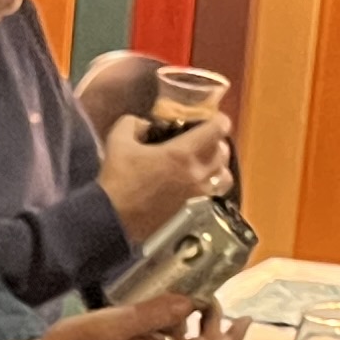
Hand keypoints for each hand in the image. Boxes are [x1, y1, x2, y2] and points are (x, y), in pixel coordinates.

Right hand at [1, 287, 241, 339]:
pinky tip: (156, 315)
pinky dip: (170, 334)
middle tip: (207, 297)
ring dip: (190, 328)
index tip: (245, 316)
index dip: (233, 336)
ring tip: (183, 299)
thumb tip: (189, 302)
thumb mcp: (116, 325)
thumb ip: (155, 314)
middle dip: (213, 326)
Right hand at [94, 114, 234, 240]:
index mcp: (182, 153)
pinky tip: (199, 185)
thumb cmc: (117, 179)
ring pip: (225, 176)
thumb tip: (147, 124)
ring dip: (218, 167)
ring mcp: (199, 196)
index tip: (212, 120)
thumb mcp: (118, 140)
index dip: (218, 120)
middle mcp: (197, 174)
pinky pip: (216, 195)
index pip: (218, 129)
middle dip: (216, 142)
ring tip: (206, 165)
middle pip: (224, 151)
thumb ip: (134, 123)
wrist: (114, 219)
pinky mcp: (196, 212)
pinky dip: (213, 187)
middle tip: (204, 141)